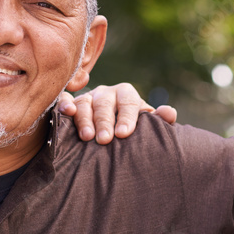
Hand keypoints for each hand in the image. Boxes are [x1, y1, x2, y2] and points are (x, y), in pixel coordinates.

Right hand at [57, 83, 177, 143]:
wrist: (112, 130)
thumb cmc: (131, 128)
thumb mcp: (146, 125)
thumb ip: (159, 120)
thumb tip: (169, 113)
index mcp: (126, 94)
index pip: (128, 102)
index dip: (126, 117)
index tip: (124, 134)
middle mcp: (106, 93)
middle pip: (105, 103)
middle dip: (104, 122)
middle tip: (105, 140)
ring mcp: (88, 97)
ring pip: (85, 103)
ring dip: (85, 119)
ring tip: (87, 137)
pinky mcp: (71, 103)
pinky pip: (65, 100)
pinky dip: (64, 105)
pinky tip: (66, 113)